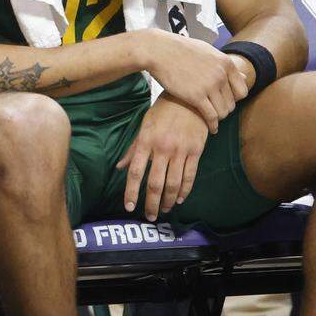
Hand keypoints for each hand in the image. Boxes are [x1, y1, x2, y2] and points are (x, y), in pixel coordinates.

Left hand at [118, 93, 208, 220]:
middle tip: (149, 216)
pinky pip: (190, 177)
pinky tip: (179, 200)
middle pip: (155, 183)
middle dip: (150, 203)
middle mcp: (162, 149)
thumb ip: (133, 149)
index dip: (131, 192)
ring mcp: (180, 151)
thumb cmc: (162, 112)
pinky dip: (184, 191)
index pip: (135, 172)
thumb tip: (119, 167)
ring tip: (163, 210)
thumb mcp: (144, 127)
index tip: (129, 207)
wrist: (189, 99)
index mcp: (145, 142)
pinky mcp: (196, 151)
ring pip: (173, 184)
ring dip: (167, 201)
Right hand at [140, 29, 248, 132]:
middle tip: (214, 111)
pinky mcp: (195, 96)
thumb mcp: (207, 51)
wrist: (159, 50)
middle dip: (224, 109)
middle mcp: (221, 75)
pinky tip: (211, 128)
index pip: (242, 90)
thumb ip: (224, 65)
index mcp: (226, 63)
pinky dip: (212, 125)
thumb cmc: (180, 50)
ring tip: (211, 119)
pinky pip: (211, 116)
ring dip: (218, 118)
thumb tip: (243, 74)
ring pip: (223, 112)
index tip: (224, 101)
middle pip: (232, 103)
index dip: (234, 99)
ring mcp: (209, 86)